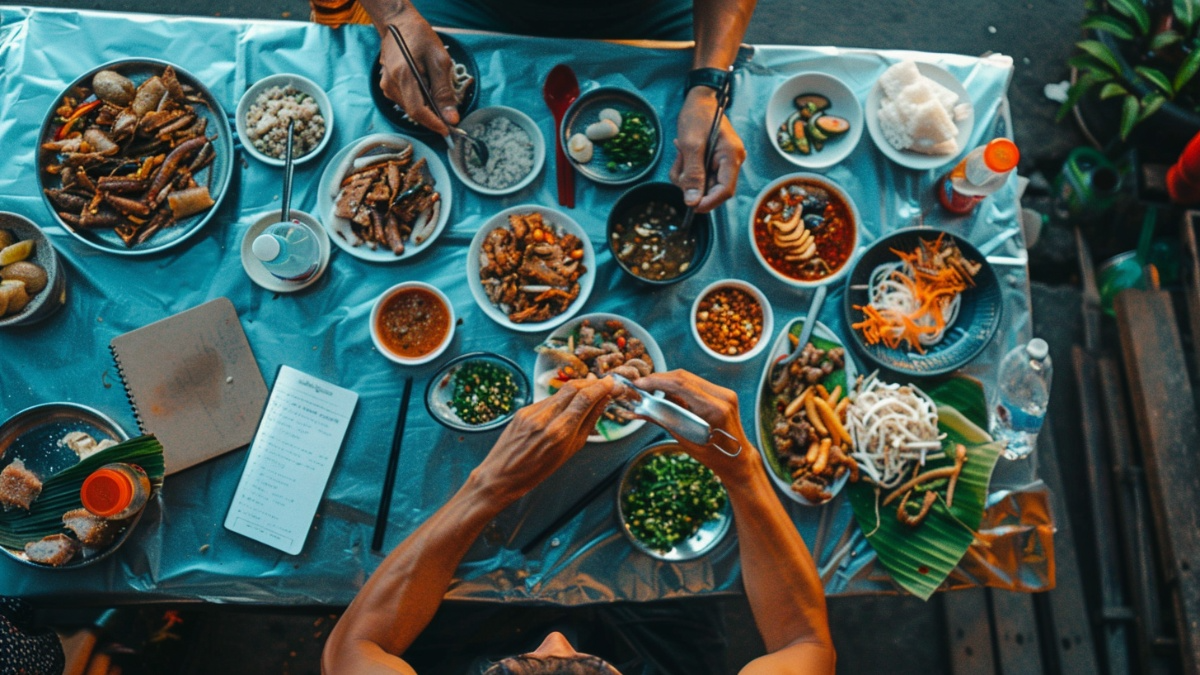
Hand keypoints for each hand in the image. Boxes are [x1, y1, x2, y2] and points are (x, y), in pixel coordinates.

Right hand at [376, 10, 458, 136]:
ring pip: (410, 108)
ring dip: (426, 109)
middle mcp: (391, 83)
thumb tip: (451, 118)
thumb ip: (444, 91)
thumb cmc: (421, 38)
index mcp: (404, 75)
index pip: (418, 110)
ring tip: (438, 96)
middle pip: (414, 112)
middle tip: (450, 116)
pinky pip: (405, 101)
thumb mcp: (440, 60)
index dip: (433, 124)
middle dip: (433, 117)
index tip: (448, 130)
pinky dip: (419, 101)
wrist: (399, 24)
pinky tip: (426, 90)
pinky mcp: (387, 86)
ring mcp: (386, 85)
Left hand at [473, 377, 618, 500]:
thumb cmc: (538, 471)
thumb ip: (587, 424)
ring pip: (560, 392)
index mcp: (560, 432)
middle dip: (591, 383)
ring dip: (577, 388)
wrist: (501, 475)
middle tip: (603, 383)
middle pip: (573, 388)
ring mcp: (531, 412)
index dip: (601, 387)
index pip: (585, 398)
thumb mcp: (570, 451)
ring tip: (589, 390)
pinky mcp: (523, 410)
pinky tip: (567, 403)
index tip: (611, 383)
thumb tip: (602, 402)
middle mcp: (545, 418)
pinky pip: (547, 400)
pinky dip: (561, 399)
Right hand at [633, 370, 756, 479]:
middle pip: (684, 377)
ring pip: (689, 378)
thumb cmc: (713, 456)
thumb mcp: (685, 440)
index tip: (639, 383)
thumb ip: (663, 420)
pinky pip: (695, 384)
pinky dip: (678, 387)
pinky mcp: (722, 393)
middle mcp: (722, 396)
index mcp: (715, 409)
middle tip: (641, 385)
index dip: (656, 381)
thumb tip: (639, 411)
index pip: (681, 385)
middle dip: (659, 378)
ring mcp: (724, 393)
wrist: (738, 459)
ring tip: (650, 389)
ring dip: (667, 381)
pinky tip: (666, 393)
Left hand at [669, 88, 745, 213]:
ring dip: (685, 175)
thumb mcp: (691, 144)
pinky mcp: (712, 161)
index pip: (725, 191)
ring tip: (680, 153)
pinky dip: (686, 169)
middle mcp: (731, 162)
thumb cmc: (698, 116)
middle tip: (679, 166)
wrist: (699, 99)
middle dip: (691, 184)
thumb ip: (693, 174)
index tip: (690, 206)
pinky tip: (682, 152)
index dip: (708, 202)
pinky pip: (698, 175)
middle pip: (711, 189)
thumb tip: (692, 202)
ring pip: (701, 184)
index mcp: (732, 156)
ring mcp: (722, 162)